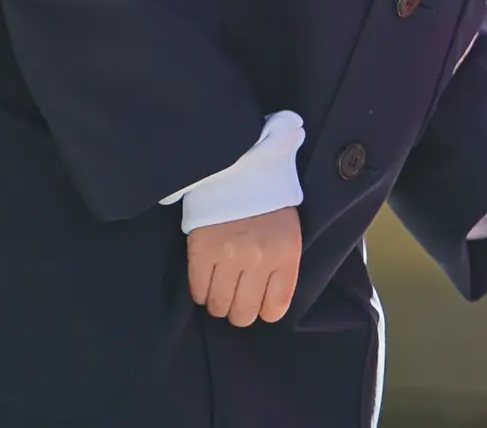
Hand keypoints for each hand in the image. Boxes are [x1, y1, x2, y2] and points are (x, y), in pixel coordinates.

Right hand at [187, 207, 300, 327]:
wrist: (241, 171)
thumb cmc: (269, 207)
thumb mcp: (289, 236)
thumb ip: (281, 271)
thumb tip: (266, 307)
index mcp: (285, 254)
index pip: (275, 308)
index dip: (265, 312)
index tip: (260, 305)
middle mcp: (259, 259)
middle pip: (244, 314)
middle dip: (240, 312)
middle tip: (237, 300)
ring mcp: (229, 256)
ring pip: (218, 306)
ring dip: (219, 304)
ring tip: (221, 290)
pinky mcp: (202, 250)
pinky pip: (197, 291)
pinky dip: (201, 293)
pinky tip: (207, 281)